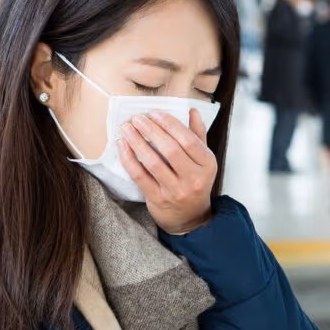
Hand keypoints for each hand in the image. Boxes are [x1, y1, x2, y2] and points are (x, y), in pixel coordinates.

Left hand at [119, 109, 216, 234]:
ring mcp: (175, 191)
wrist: (190, 218)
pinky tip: (122, 146)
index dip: (170, 124)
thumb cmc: (194, 182)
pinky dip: (129, 159)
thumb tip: (192, 111)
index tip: (154, 113)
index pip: (188, 140)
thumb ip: (197, 135)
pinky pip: (140, 176)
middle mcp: (194, 179)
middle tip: (137, 118)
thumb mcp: (202, 160)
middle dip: (151, 130)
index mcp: (207, 164)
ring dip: (137, 142)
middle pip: (170, 150)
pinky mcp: (158, 199)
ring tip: (126, 128)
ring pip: (153, 162)